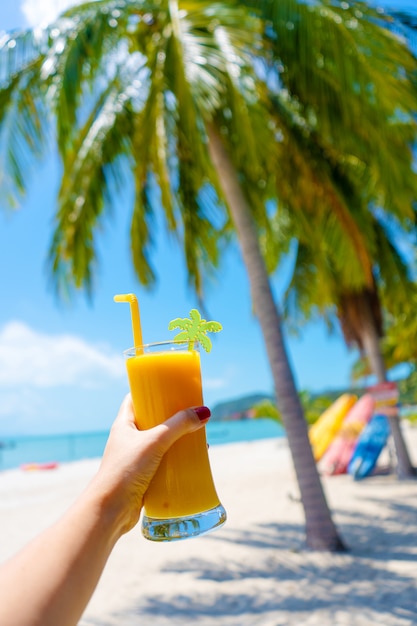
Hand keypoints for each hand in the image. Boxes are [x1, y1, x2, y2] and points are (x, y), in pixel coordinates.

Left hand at [90, 394, 210, 534]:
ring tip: (197, 436)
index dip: (151, 390)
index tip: (170, 386)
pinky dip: (177, 461)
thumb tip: (204, 412)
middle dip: (172, 417)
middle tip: (191, 412)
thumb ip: (179, 425)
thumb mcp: (155, 441)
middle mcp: (128, 439)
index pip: (135, 398)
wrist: (111, 510)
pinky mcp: (143, 477)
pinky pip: (163, 463)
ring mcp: (135, 459)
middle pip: (152, 420)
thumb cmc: (126, 470)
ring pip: (160, 443)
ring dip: (177, 440)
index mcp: (124, 424)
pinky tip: (192, 461)